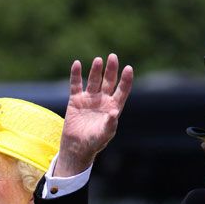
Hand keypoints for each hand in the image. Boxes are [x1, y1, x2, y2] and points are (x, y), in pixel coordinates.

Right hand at [54, 53, 132, 176]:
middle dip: (111, 70)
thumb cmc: (94, 142)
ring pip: (94, 80)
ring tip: (98, 60)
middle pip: (109, 82)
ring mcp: (89, 99)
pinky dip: (76, 74)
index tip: (128, 69)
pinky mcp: (75, 100)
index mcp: (113, 107)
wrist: (77, 147)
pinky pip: (76, 84)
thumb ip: (110, 124)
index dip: (126, 80)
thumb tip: (114, 112)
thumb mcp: (104, 134)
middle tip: (113, 57)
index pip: (122, 91)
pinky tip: (77, 64)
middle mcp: (102, 100)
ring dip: (96, 70)